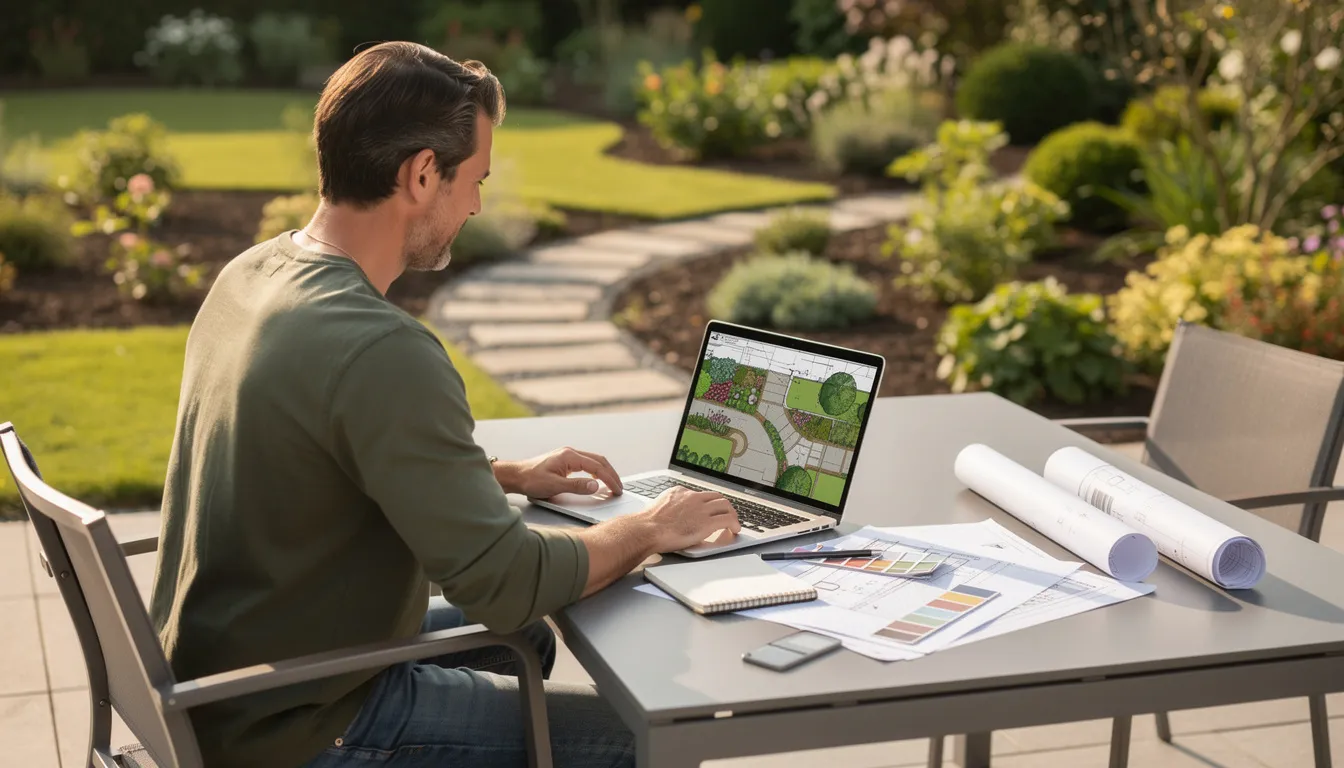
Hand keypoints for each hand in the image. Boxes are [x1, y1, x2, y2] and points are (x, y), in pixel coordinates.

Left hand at [494, 447, 622, 498]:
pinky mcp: (564, 461)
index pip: (597, 467)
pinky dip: (595, 472)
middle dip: (611, 474)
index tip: (617, 490)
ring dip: (604, 472)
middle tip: (619, 488)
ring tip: (612, 484)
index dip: (609, 479)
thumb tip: (596, 486)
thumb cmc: (531, 480)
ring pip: (593, 461)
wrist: (516, 476)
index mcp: (570, 456)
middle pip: (599, 461)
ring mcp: (567, 456)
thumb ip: (577, 486)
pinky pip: (586, 464)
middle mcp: (570, 453)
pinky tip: (596, 480)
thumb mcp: (555, 486)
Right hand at [641, 487, 740, 552]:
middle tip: (725, 514)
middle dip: (722, 505)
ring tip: (732, 522)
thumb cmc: (647, 524)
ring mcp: (701, 509)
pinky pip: (728, 520)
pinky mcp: (707, 523)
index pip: (699, 494)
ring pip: (725, 505)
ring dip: (731, 514)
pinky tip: (734, 530)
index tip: (708, 509)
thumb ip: (669, 508)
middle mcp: (692, 497)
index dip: (706, 503)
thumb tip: (671, 516)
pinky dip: (734, 524)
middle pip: (715, 497)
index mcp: (679, 492)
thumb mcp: (658, 507)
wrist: (647, 530)